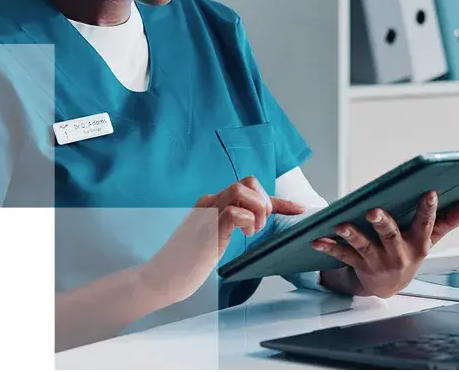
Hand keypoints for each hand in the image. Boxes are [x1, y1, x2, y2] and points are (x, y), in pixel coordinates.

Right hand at [141, 176, 304, 303]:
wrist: (162, 277)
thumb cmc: (187, 262)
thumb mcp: (213, 238)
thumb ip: (228, 225)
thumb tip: (252, 222)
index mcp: (211, 202)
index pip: (247, 189)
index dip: (276, 199)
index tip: (296, 209)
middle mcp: (209, 202)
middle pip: (246, 181)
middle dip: (264, 201)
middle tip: (261, 225)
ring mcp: (207, 214)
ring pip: (240, 190)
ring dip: (257, 209)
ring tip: (253, 231)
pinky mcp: (207, 230)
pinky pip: (234, 212)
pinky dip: (247, 221)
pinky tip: (244, 235)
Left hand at [312, 192, 458, 298]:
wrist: (387, 286)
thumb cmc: (408, 252)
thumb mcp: (428, 239)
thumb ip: (446, 221)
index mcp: (417, 243)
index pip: (425, 224)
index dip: (428, 209)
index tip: (430, 193)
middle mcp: (398, 253)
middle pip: (390, 235)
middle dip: (382, 223)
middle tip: (373, 211)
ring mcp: (377, 260)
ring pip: (363, 246)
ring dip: (351, 235)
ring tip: (340, 225)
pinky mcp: (358, 264)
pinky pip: (341, 255)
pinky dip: (328, 246)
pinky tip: (316, 240)